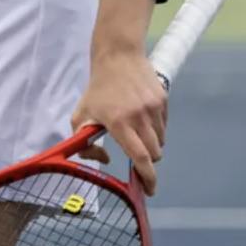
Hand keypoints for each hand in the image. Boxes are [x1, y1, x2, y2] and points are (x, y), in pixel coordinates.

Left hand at [71, 43, 167, 195]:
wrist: (118, 55)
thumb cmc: (97, 88)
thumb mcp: (81, 114)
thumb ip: (84, 142)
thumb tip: (104, 161)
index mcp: (119, 122)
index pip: (140, 157)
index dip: (147, 177)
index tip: (149, 190)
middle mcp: (139, 117)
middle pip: (154, 154)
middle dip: (148, 162)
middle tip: (139, 162)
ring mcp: (154, 108)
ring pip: (160, 141)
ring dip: (151, 145)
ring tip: (136, 132)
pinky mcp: (163, 100)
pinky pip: (164, 126)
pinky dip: (156, 130)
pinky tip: (143, 118)